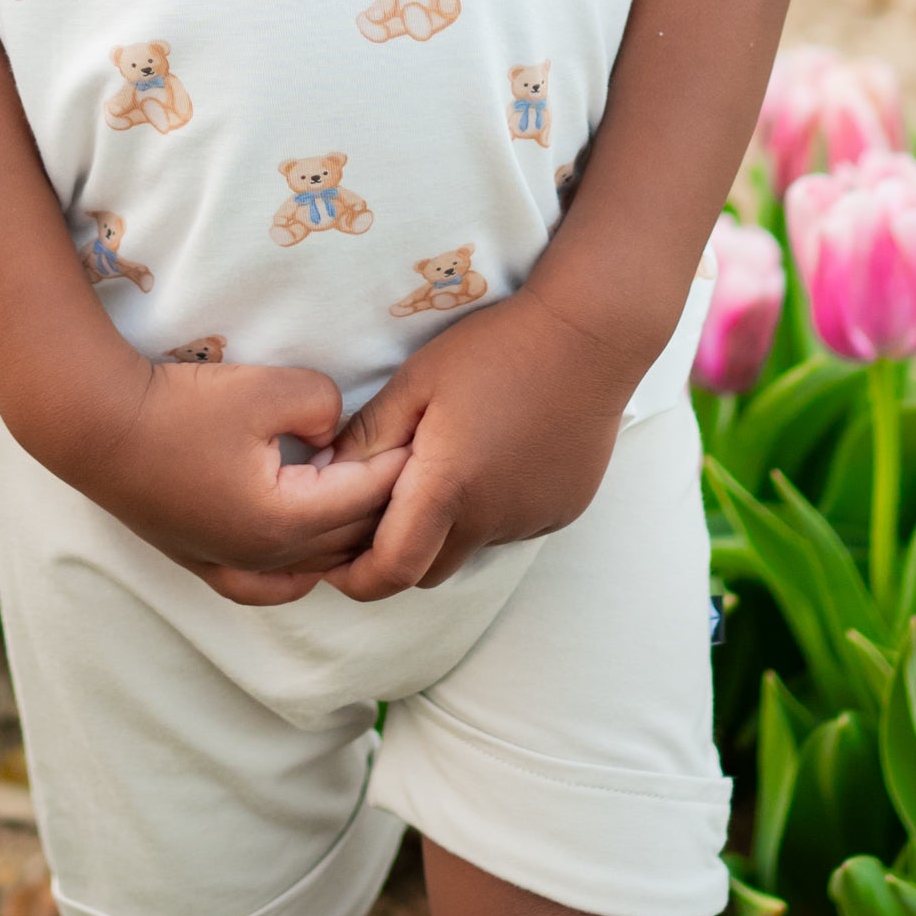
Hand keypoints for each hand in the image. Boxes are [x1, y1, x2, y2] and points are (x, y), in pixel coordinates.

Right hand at [39, 359, 409, 606]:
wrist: (96, 427)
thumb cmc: (180, 406)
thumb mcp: (267, 387)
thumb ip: (322, 405)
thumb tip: (333, 429)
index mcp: (286, 519)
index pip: (367, 497)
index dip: (402, 465)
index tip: (429, 439)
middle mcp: (263, 555)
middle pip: (348, 538)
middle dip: (385, 503)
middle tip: (414, 468)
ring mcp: (229, 563)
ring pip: (313, 566)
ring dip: (347, 538)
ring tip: (369, 504)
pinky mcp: (200, 559)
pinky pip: (265, 585)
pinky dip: (296, 572)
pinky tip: (306, 561)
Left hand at [320, 293, 636, 600]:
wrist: (590, 337)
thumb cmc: (495, 349)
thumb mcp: (417, 381)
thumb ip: (369, 434)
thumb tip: (325, 474)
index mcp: (449, 488)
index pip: (391, 571)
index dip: (354, 579)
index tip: (332, 564)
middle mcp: (492, 519)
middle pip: (428, 570)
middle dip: (395, 555)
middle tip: (379, 510)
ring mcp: (532, 519)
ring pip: (471, 546)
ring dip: (448, 526)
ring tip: (449, 462)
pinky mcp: (561, 511)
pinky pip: (509, 527)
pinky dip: (489, 510)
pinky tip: (495, 456)